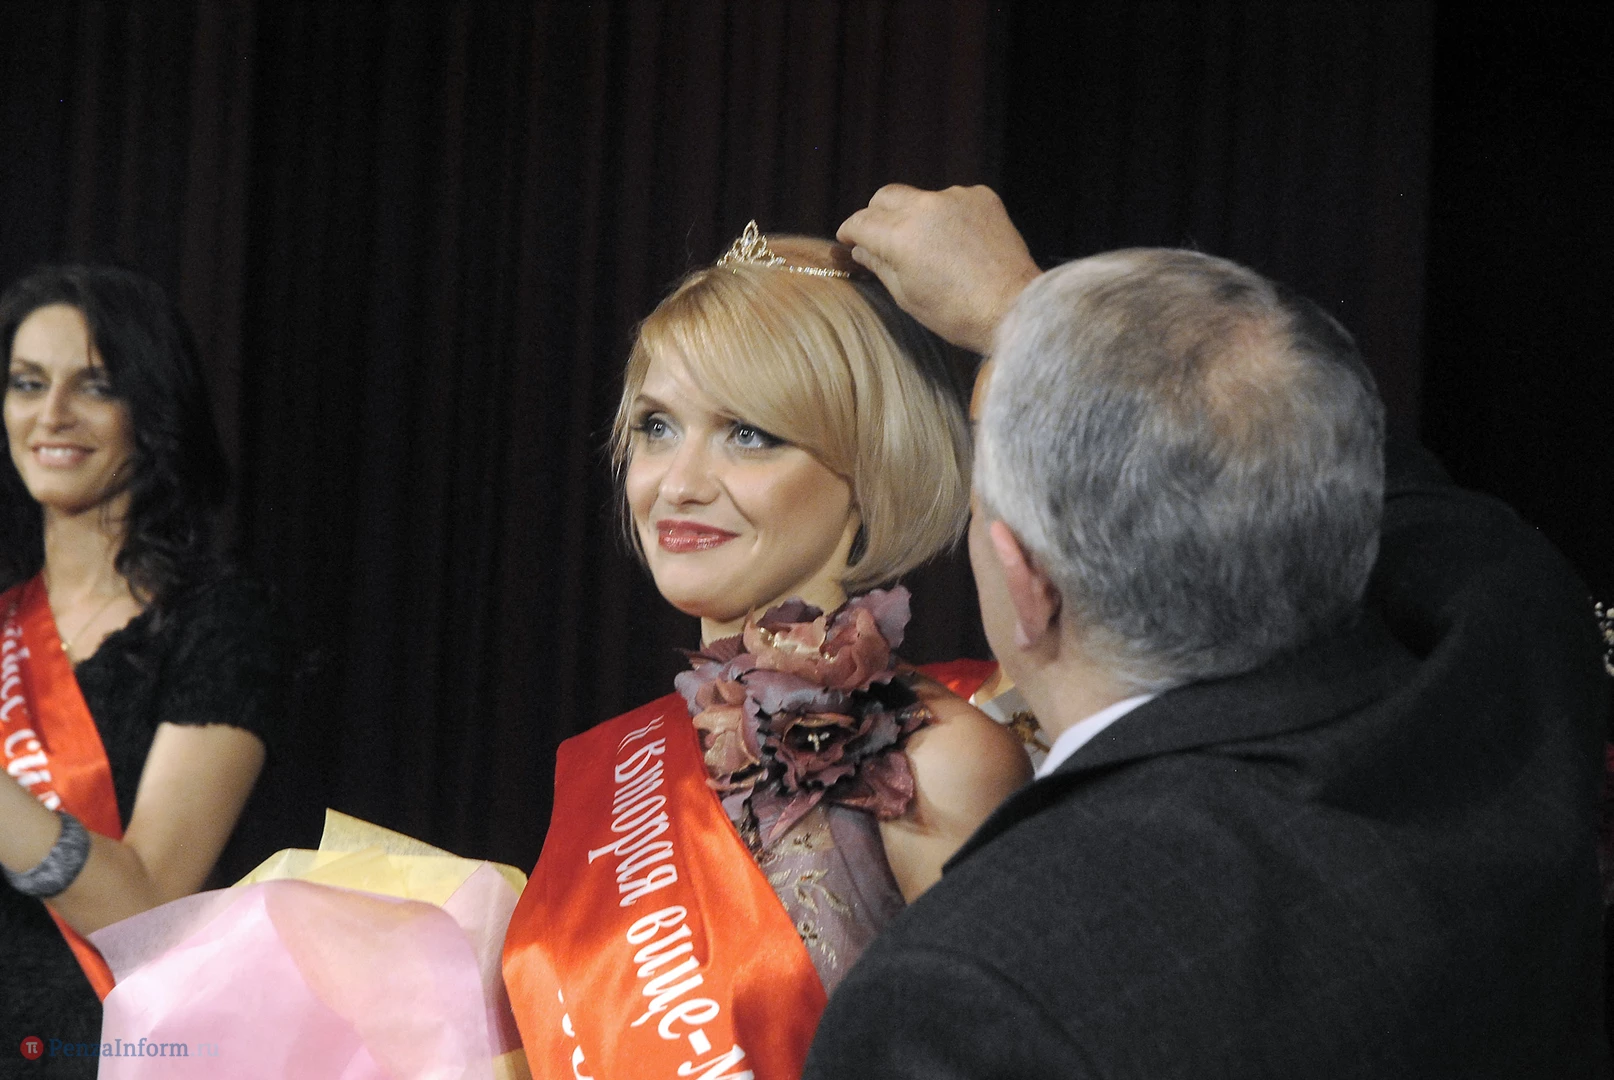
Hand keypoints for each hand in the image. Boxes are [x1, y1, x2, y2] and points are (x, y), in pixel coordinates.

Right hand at [838, 184, 1040, 353]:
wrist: (1012, 308)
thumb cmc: (958, 313)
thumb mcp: (907, 295)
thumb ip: (879, 265)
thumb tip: (861, 249)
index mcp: (901, 235)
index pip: (860, 221)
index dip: (849, 232)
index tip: (848, 239)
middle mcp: (925, 207)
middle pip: (885, 197)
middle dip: (876, 214)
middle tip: (879, 237)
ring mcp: (956, 197)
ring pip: (920, 198)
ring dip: (915, 216)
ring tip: (928, 246)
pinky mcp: (982, 197)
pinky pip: (952, 200)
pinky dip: (947, 216)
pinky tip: (956, 242)